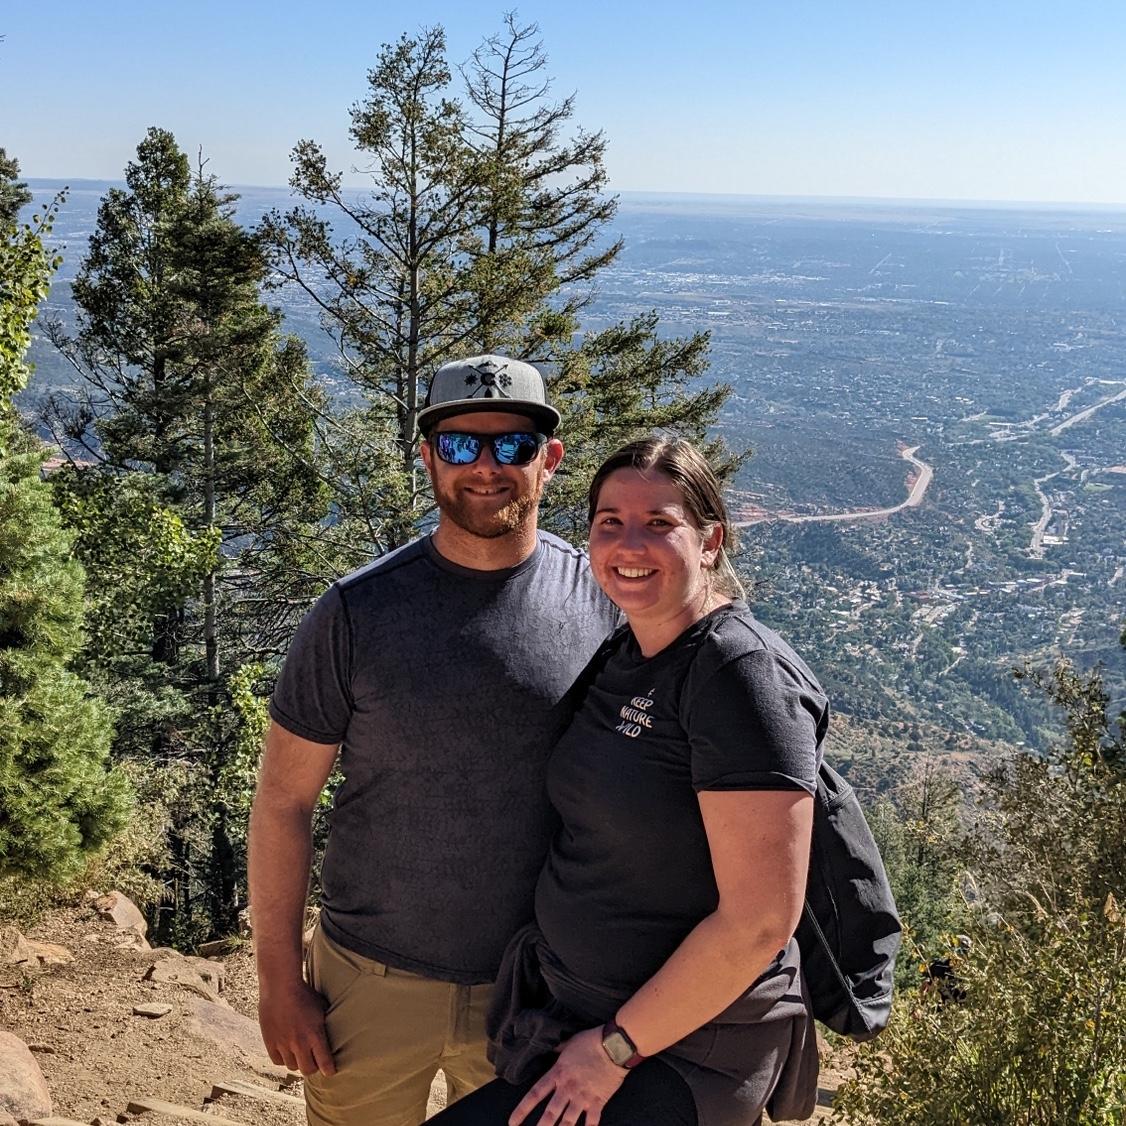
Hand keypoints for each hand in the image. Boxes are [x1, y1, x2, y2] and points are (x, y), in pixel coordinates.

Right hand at [258, 978, 336, 1076]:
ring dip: (297, 1062)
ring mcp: (284, 1044)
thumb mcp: (321, 1006)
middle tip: (314, 1063)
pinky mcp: (270, 1042)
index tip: (330, 1072)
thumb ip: (325, 1023)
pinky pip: (278, 1061)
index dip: (329, 1070)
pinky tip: (286, 1052)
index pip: (325, 1063)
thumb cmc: (304, 993)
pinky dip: (283, 1059)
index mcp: (315, 1034)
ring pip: (292, 1067)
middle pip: (308, 1070)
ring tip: (300, 1055)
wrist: (280, 986)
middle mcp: (300, 1043)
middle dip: (313, 1068)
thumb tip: (334, 1030)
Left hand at [509, 1026, 628, 1125]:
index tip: (512, 1122)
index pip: (535, 1094)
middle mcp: (567, 1089)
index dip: (522, 1110)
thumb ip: (558, 1049)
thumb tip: (550, 1048)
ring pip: (568, 1122)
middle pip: (550, 1114)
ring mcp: (582, 1097)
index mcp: (558, 1073)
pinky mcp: (598, 1102)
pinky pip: (591, 1123)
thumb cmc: (590, 1041)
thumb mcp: (569, 1043)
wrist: (613, 1046)